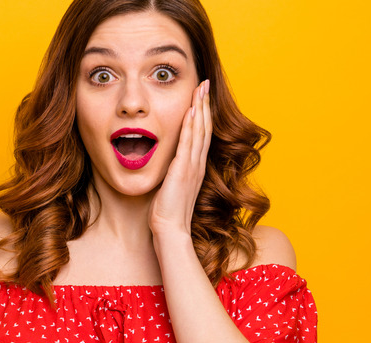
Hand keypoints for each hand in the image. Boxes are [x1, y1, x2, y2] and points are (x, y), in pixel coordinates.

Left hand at [149, 79, 211, 236]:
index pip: (201, 135)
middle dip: (204, 105)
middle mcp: (197, 165)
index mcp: (194, 168)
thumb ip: (171, 173)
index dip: (202, 115)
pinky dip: (191, 126)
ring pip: (199, 131)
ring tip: (201, 89)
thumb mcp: (171, 187)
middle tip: (204, 84)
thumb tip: (166, 165)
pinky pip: (189, 143)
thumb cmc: (167, 213)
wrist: (170, 230)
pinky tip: (191, 111)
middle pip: (204, 128)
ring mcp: (192, 167)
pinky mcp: (183, 170)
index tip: (201, 98)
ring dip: (200, 109)